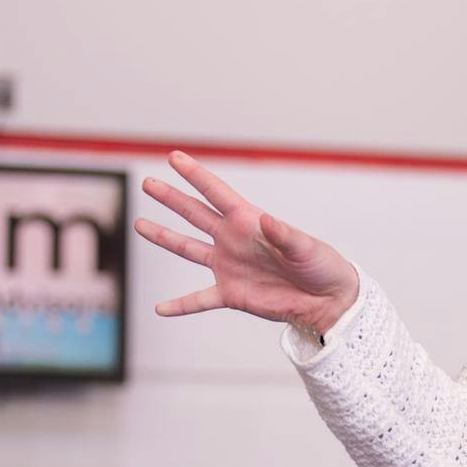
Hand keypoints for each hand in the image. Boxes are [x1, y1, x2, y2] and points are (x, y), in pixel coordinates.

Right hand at [135, 151, 358, 329]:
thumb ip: (283, 234)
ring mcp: (229, 267)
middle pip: (195, 215)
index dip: (195, 175)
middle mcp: (233, 240)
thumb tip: (265, 220)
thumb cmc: (320, 265)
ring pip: (188, 249)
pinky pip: (199, 300)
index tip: (174, 157)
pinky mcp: (231, 294)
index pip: (217, 193)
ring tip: (139, 225)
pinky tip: (160, 308)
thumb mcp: (304, 247)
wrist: (326, 299)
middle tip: (148, 183)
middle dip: (171, 198)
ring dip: (164, 237)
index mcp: (249, 222)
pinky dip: (180, 305)